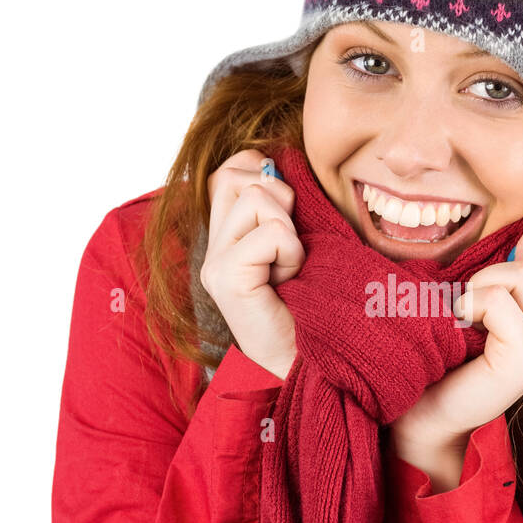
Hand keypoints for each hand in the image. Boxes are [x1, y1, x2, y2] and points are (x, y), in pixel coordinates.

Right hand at [200, 149, 304, 379]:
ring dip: (289, 231)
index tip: (287, 217)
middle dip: (281, 200)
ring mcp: (214, 262)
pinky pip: (270, 232)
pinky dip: (291, 252)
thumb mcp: (296, 243)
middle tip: (290, 246)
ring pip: (256, 197)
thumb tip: (276, 162)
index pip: (230, 169)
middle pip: (237, 174)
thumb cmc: (310, 304)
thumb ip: (280, 207)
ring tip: (289, 267)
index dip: (264, 175)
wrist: (307, 361)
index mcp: (225, 235)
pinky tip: (288, 280)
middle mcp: (212, 246)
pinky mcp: (225, 278)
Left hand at [390, 209, 522, 484]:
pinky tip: (461, 321)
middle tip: (501, 268)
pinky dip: (471, 301)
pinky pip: (500, 301)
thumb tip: (521, 234)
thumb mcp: (488, 310)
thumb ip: (509, 278)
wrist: (430, 416)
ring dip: (485, 280)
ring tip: (468, 306)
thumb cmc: (450, 359)